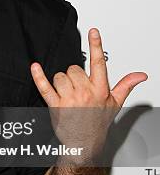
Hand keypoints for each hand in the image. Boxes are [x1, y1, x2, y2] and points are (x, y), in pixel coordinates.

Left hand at [30, 28, 147, 161]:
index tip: (93, 32)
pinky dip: (38, 76)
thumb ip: (126, 85)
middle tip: (77, 90)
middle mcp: (85, 93)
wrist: (84, 142)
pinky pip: (44, 86)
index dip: (96, 45)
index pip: (99, 63)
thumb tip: (140, 75)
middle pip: (74, 69)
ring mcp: (69, 99)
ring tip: (67, 94)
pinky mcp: (55, 105)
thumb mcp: (115, 103)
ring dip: (61, 82)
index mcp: (100, 90)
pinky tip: (35, 67)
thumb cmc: (98, 122)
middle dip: (74, 76)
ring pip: (60, 76)